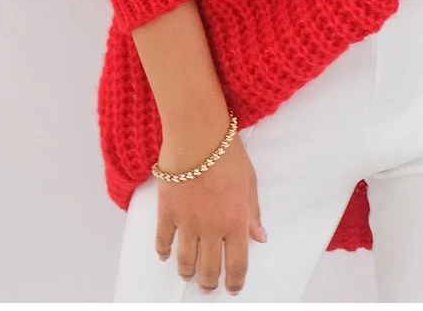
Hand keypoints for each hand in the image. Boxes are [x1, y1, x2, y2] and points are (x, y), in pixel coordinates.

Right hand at [154, 112, 266, 295]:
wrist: (197, 135)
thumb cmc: (228, 153)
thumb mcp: (250, 182)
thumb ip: (253, 213)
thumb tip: (259, 237)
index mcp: (236, 222)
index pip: (236, 264)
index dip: (234, 281)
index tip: (233, 287)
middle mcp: (211, 229)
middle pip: (209, 269)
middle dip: (209, 282)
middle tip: (209, 285)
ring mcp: (187, 223)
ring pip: (185, 261)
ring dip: (187, 273)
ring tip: (189, 275)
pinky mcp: (167, 213)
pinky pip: (163, 241)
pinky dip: (164, 252)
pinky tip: (166, 255)